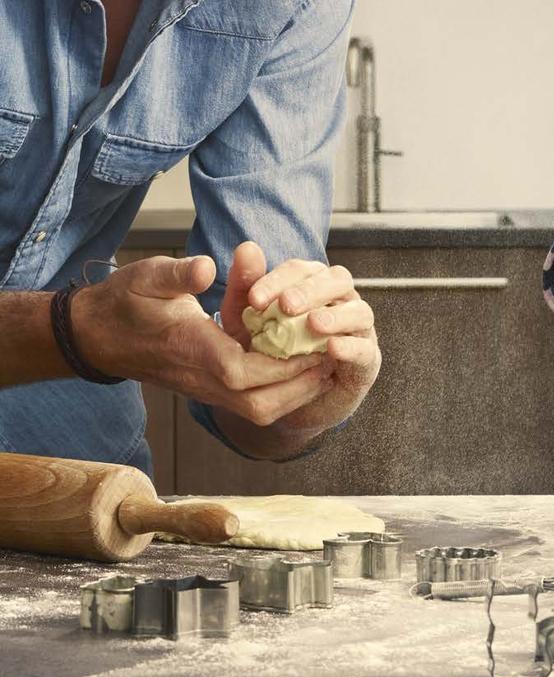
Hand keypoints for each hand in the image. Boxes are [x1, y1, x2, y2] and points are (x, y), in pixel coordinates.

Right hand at [72, 255, 329, 421]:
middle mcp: (200, 377)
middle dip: (298, 387)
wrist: (98, 335)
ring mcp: (204, 388)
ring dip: (292, 393)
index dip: (280, 366)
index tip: (313, 347)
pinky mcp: (208, 387)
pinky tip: (299, 365)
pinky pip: (249, 402)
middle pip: (257, 404)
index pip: (241, 372)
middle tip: (331, 359)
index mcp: (191, 350)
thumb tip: (208, 266)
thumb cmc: (126, 302)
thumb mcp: (149, 277)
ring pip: (255, 410)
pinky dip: (279, 391)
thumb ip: (179, 274)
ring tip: (323, 365)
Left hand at [220, 242, 380, 439]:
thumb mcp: (247, 323)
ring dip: (336, 316)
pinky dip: (351, 347)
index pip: (301, 270)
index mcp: (313, 283)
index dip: (278, 279)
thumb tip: (246, 247)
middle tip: (286, 305)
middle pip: (337, 280)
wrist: (286, 396)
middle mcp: (340, 300)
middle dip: (311, 291)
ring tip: (313, 325)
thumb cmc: (268, 351)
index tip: (254, 299)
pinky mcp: (367, 360)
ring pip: (359, 311)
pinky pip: (365, 349)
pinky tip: (333, 348)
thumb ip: (245, 287)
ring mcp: (357, 328)